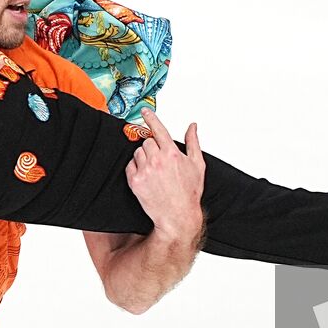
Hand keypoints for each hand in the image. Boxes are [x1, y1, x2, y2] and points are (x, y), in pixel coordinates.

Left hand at [125, 110, 204, 242]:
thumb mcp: (198, 165)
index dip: (150, 118)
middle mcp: (157, 160)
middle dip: (152, 147)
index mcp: (172, 153)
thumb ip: (193, 142)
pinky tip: (147, 178)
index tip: (144, 111)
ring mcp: (145, 171)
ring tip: (154, 171)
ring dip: (144, 158)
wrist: (178, 215)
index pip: (158, 129)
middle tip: (160, 160)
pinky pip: (130, 166)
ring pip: (137, 152)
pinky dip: (136, 169)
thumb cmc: (189, 192)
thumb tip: (192, 126)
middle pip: (146, 141)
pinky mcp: (135, 182)